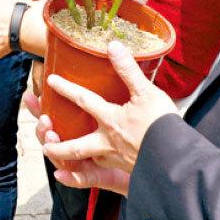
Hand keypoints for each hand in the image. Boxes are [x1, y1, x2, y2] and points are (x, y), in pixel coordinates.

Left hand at [41, 41, 176, 191]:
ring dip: (70, 158)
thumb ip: (128, 70)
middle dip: (58, 143)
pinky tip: (90, 167)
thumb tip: (113, 46)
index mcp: (110, 120)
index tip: (50, 81)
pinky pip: (102, 173)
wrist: (175, 158)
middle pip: (75, 145)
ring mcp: (116, 158)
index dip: (66, 89)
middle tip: (44, 140)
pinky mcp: (127, 169)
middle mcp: (107, 141)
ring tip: (57, 154)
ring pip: (87, 160)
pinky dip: (90, 172)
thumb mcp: (146, 92)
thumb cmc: (161, 125)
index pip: (83, 101)